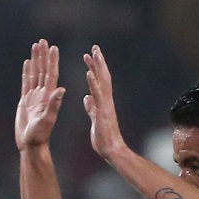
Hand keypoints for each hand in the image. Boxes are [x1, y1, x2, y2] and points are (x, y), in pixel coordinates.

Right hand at [15, 39, 64, 149]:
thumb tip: (61, 90)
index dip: (52, 61)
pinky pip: (26, 83)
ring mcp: (34, 97)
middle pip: (42, 70)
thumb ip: (54, 105)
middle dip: (43, 55)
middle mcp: (42, 94)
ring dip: (36, 60)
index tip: (53, 47)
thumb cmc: (39, 135)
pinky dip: (27, 72)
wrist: (30, 145)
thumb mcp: (47, 120)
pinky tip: (27, 63)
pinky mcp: (25, 102)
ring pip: (35, 74)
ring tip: (36, 46)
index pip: (51, 74)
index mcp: (48, 97)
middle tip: (43, 41)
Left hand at [81, 44, 129, 161]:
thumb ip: (91, 108)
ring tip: (92, 53)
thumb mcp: (94, 120)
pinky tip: (89, 73)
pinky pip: (98, 95)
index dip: (95, 68)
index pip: (100, 81)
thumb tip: (87, 98)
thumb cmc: (104, 138)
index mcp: (103, 102)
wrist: (112, 151)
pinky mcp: (103, 111)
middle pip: (103, 76)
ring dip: (97, 67)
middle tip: (94, 47)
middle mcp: (106, 100)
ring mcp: (106, 105)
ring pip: (102, 81)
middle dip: (99, 61)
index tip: (90, 56)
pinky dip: (94, 83)